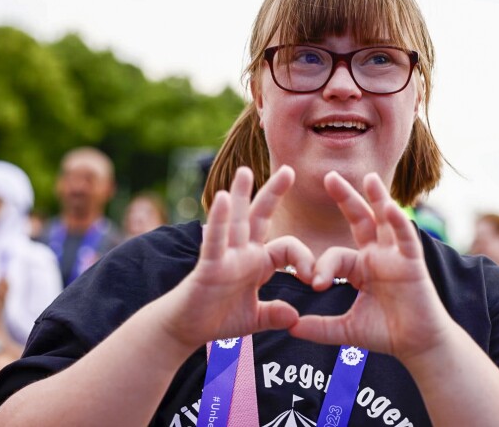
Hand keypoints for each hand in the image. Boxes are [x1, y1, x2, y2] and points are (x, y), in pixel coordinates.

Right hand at [155, 166, 315, 349]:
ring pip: (235, 221)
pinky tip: (224, 198)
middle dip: (273, 193)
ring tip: (246, 171)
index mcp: (256, 262)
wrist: (184, 330)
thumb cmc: (216, 319)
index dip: (304, 259)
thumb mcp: (254, 318)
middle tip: (289, 169)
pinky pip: (215, 240)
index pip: (286, 248)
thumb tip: (295, 318)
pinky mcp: (208, 266)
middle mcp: (241, 253)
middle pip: (259, 217)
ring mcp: (224, 257)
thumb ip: (274, 314)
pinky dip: (220, 220)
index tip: (314, 279)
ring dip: (241, 195)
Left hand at [289, 172, 454, 361]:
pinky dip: (399, 222)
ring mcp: (397, 256)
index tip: (316, 285)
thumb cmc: (386, 333)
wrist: (417, 345)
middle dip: (346, 197)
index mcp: (361, 268)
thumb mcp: (347, 330)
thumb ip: (319, 328)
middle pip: (361, 219)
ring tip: (369, 177)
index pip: (336, 256)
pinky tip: (390, 207)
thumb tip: (289, 328)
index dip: (323, 267)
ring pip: (386, 220)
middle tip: (328, 176)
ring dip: (378, 198)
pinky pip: (406, 238)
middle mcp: (378, 255)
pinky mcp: (413, 263)